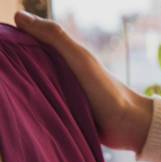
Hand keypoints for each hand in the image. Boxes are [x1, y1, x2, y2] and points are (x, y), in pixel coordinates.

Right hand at [15, 11, 152, 153]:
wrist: (127, 125)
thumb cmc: (105, 89)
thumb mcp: (78, 58)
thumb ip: (54, 37)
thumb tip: (19, 17)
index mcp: (61, 57)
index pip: (28, 46)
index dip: (13, 47)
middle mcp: (60, 74)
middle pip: (29, 70)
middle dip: (13, 73)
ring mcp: (62, 96)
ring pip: (34, 92)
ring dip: (22, 95)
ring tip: (4, 99)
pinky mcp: (64, 117)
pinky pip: (44, 113)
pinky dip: (34, 112)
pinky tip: (19, 115)